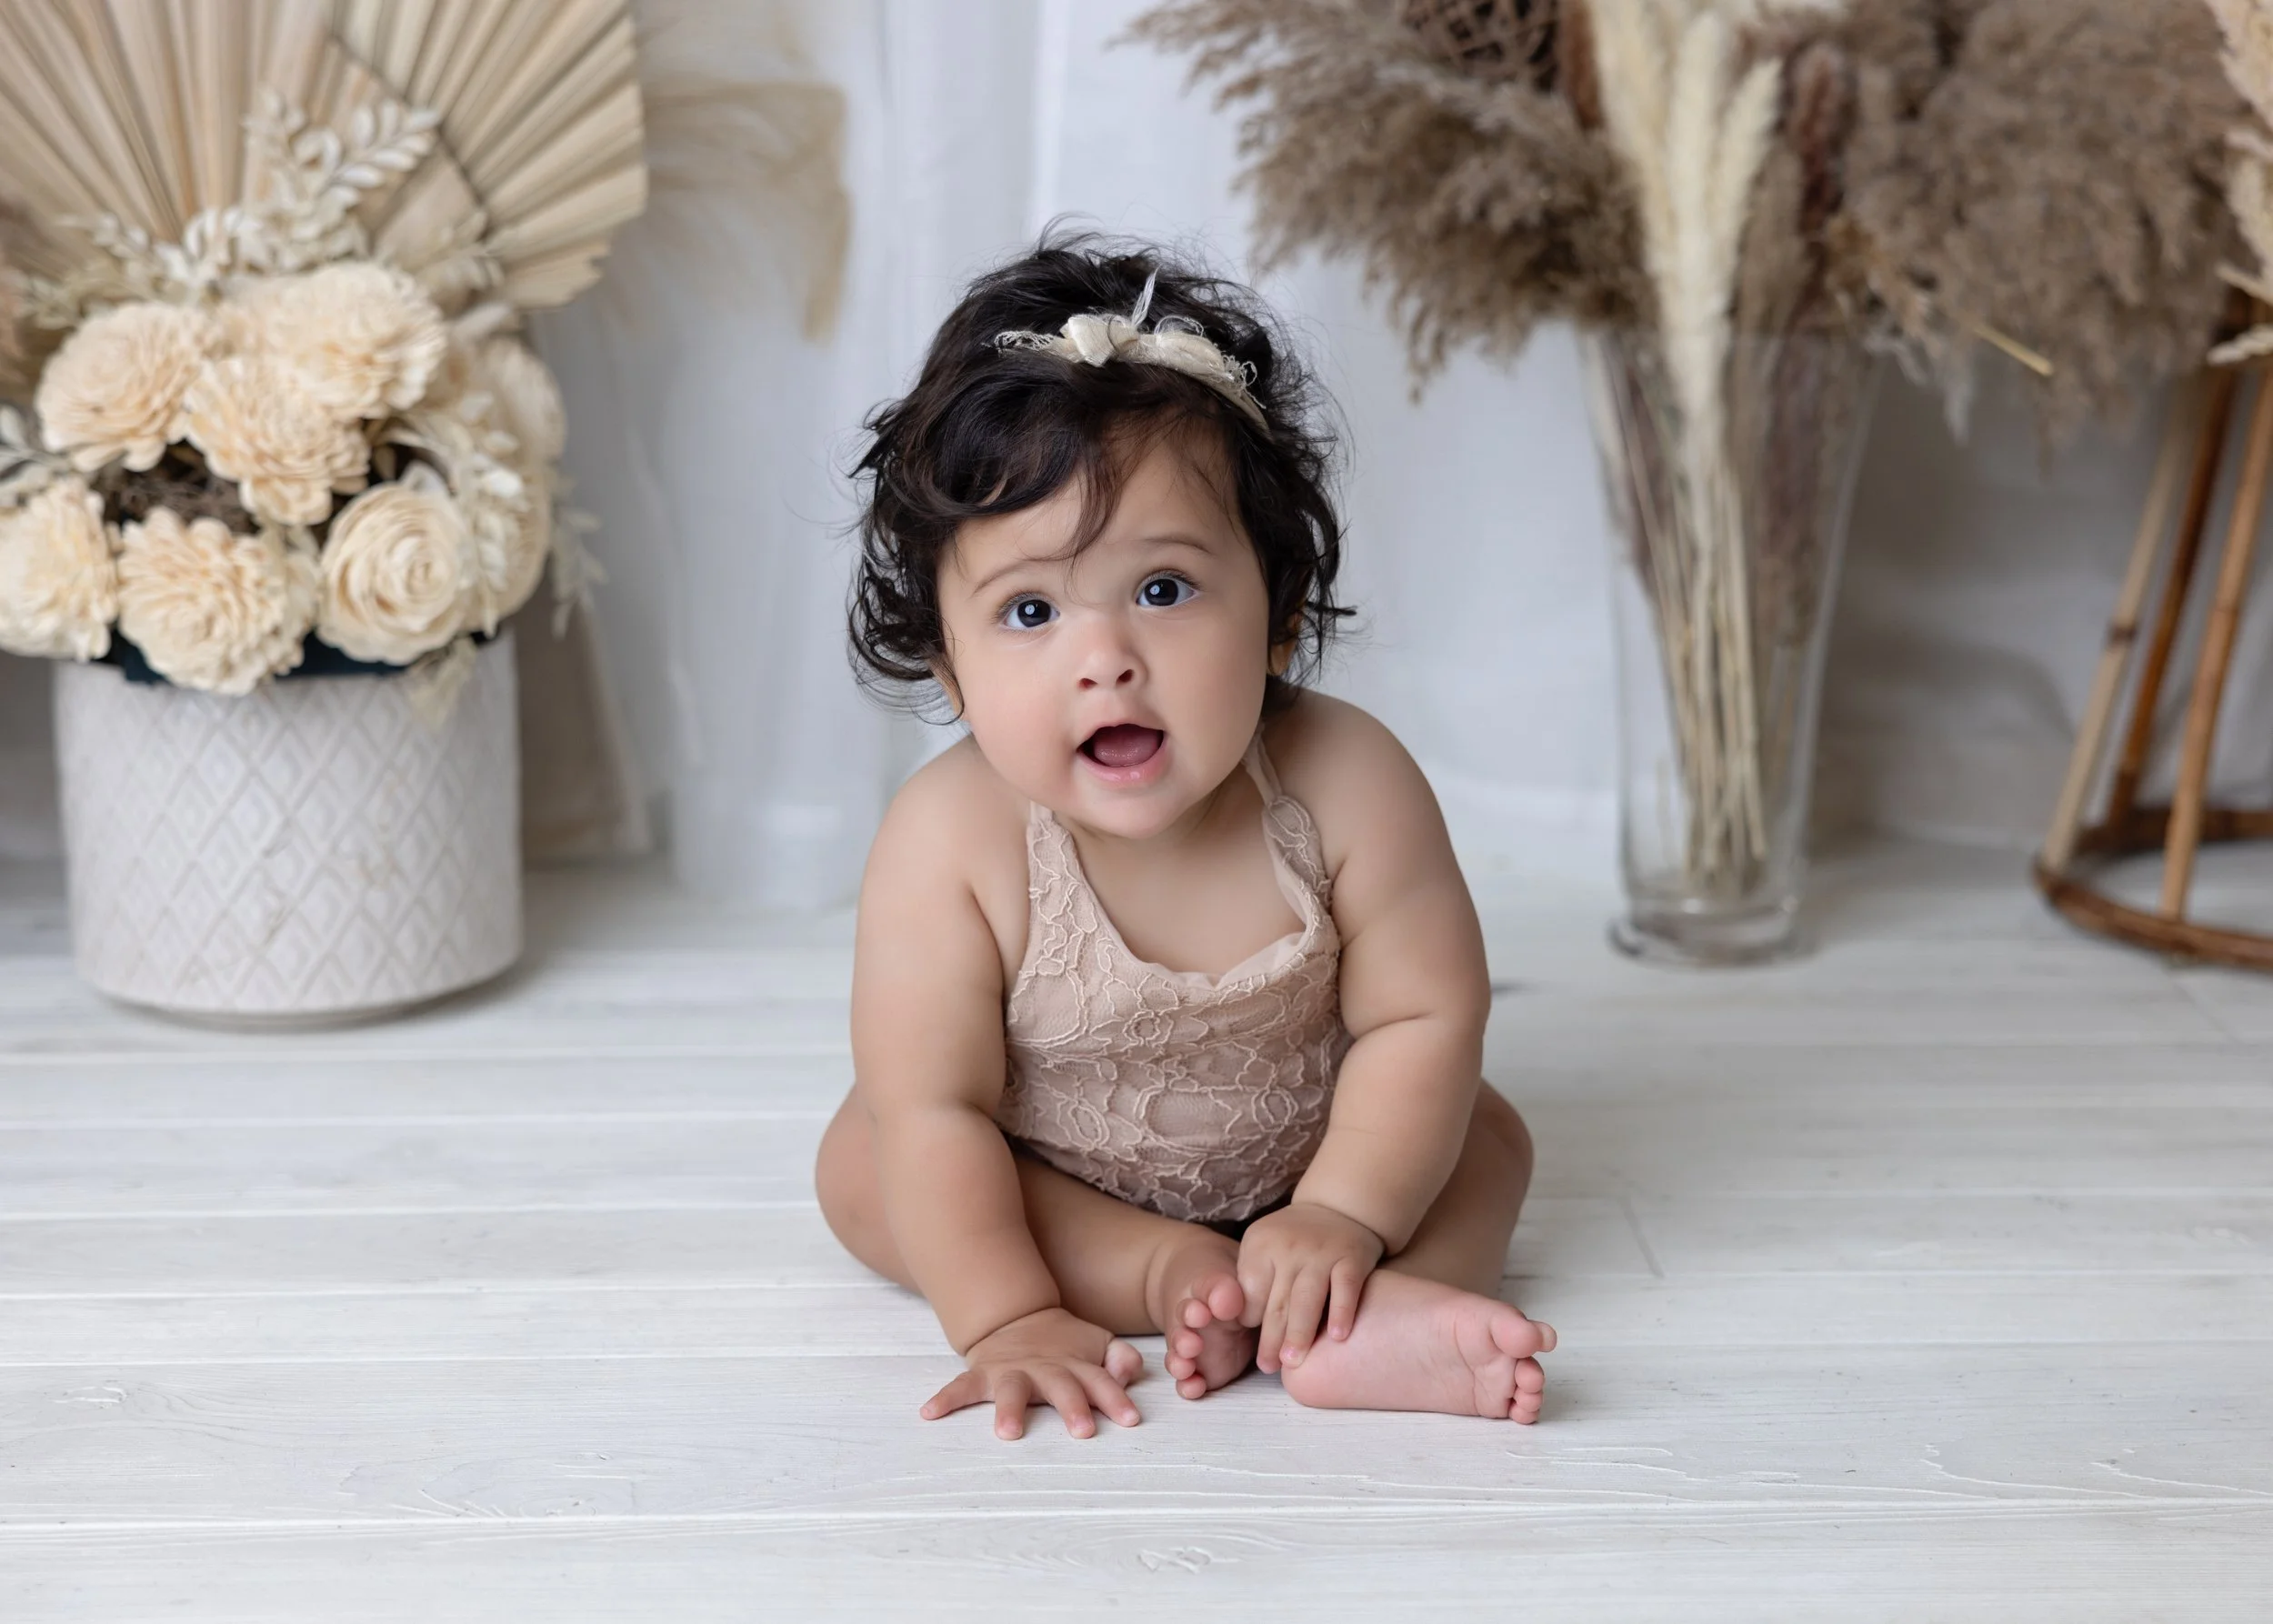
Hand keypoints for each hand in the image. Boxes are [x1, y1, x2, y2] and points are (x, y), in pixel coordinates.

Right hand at [920, 1307, 1144, 1439]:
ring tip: (1007, 1433)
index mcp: (1076, 1365)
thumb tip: (1129, 1372)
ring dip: (1009, 1410)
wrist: (1016, 1319)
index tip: (1130, 1420)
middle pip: (1062, 1386)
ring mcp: (1011, 1371)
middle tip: (1083, 1431)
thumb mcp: (1099, 1345)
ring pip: (1012, 1390)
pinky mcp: (982, 1375)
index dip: (1116, 1399)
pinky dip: (945, 1398)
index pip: (1101, 1381)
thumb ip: (1120, 1358)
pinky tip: (929, 1413)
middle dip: (1072, 1407)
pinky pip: (960, 1387)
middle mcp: (1045, 1368)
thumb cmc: (1066, 1346)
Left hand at [1236, 1202, 1384, 1373]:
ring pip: (1307, 1299)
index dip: (1251, 1321)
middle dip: (1270, 1339)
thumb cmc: (1293, 1240)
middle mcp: (1289, 1247)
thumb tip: (1242, 1326)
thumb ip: (1253, 1280)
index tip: (1254, 1346)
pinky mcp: (1352, 1257)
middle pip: (1277, 1302)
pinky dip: (1342, 1312)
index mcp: (1261, 1245)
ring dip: (1299, 1334)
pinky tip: (1338, 1337)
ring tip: (1293, 1363)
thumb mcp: (1263, 1246)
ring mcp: (1321, 1252)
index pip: (1251, 1293)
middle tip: (1269, 1367)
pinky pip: (1345, 1288)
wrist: (1339, 1207)